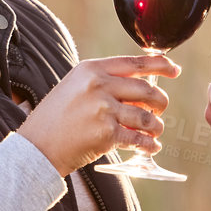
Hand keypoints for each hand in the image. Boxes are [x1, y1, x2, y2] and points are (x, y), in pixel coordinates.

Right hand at [17, 55, 179, 175]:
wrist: (36, 148)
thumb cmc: (55, 120)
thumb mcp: (74, 87)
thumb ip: (103, 82)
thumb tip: (140, 87)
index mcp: (91, 69)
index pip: (134, 63)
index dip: (159, 65)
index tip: (174, 69)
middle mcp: (98, 85)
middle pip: (146, 89)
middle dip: (160, 102)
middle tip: (159, 110)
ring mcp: (103, 109)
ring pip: (146, 116)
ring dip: (156, 126)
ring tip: (154, 132)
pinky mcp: (106, 133)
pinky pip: (138, 138)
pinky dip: (148, 145)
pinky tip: (150, 147)